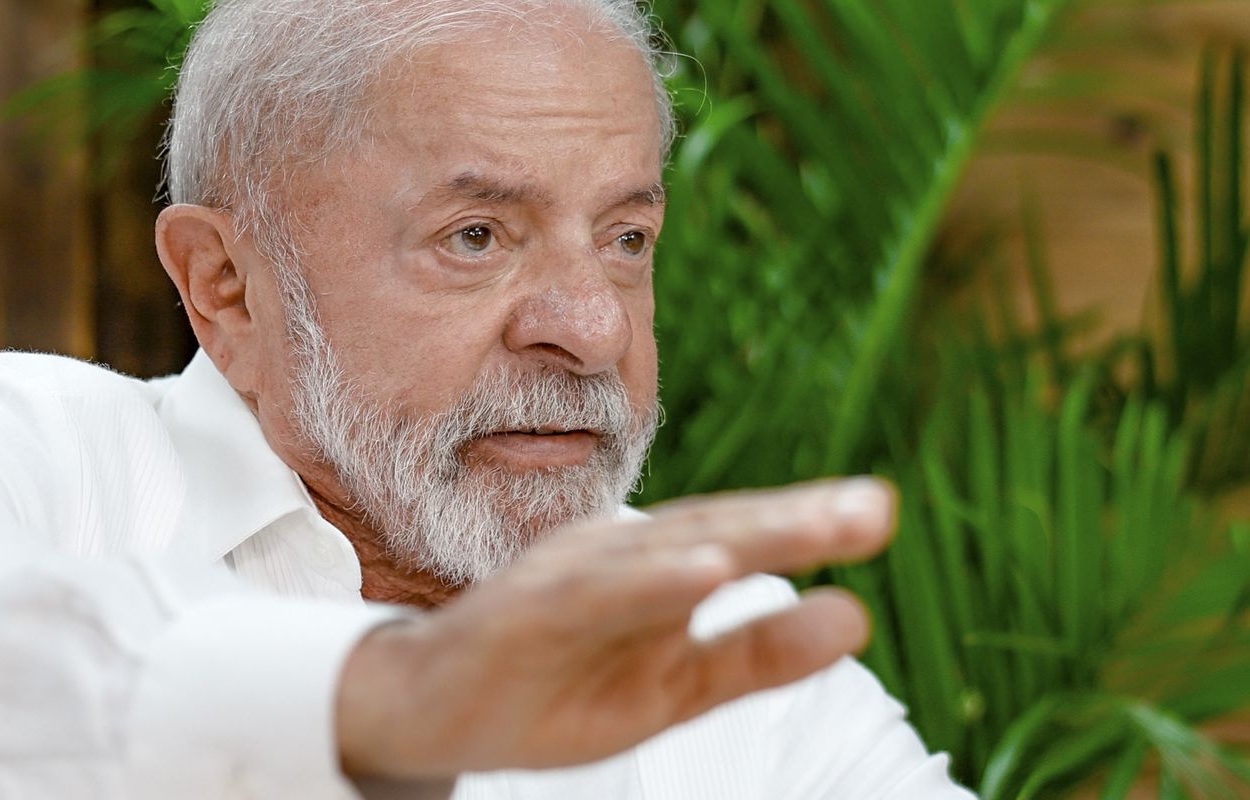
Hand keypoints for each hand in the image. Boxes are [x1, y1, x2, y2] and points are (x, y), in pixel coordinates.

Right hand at [335, 477, 895, 779]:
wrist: (429, 710)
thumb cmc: (553, 687)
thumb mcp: (675, 683)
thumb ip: (758, 653)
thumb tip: (857, 617)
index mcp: (649, 568)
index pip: (736, 536)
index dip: (805, 524)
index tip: (878, 511)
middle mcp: (611, 558)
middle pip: (709, 530)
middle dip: (790, 520)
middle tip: (873, 507)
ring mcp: (562, 584)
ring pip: (655, 556)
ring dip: (731, 539)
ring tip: (805, 534)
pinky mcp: (519, 618)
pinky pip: (588, 598)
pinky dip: (644, 581)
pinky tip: (701, 571)